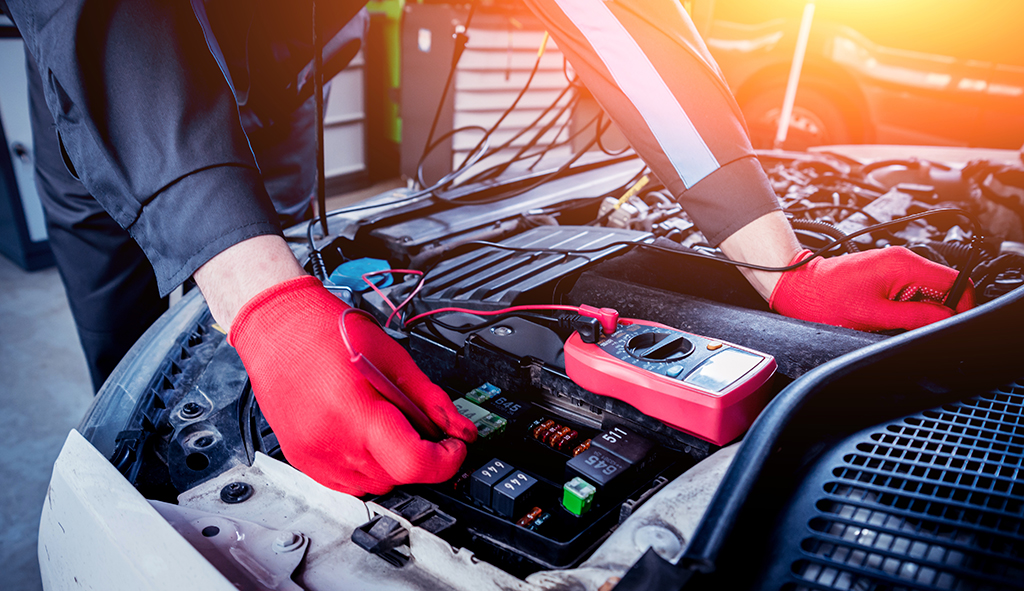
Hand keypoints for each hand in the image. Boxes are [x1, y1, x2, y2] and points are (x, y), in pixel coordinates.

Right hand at [228, 275, 476, 495]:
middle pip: (398, 477)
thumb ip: (431, 400)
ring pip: (376, 485)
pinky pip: (350, 483)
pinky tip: (363, 434)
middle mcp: (331, 442)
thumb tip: (461, 430)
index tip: (454, 447)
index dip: (446, 460)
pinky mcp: (304, 462)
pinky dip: (367, 465)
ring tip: (384, 423)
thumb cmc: (328, 333)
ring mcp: (314, 457)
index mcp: (355, 412)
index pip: (413, 464)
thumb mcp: (393, 358)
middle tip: (417, 424)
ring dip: (392, 463)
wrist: (279, 329)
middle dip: (419, 456)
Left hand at [769, 247, 974, 331]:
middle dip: (940, 310)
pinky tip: (888, 315)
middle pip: (943, 286)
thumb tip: (945, 320)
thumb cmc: (824, 298)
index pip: (955, 281)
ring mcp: (892, 264)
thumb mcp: (873, 316)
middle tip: (919, 329)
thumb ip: (914, 318)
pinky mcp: (883, 272)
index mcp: (903, 264)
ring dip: (921, 309)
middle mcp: (901, 259)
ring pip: (927, 290)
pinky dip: (906, 305)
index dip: (963, 305)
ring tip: (895, 322)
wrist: (797, 286)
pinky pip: (909, 289)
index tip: (954, 324)